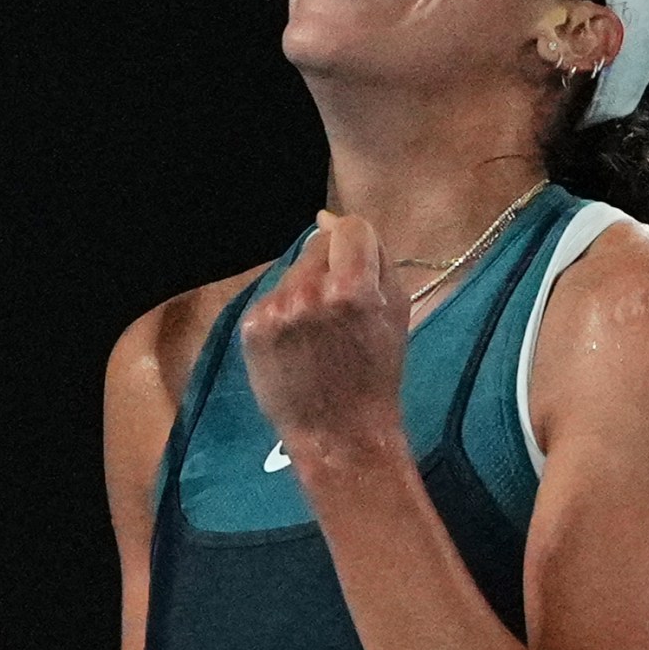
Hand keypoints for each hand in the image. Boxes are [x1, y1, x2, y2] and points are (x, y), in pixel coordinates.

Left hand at [238, 210, 408, 457]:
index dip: (359, 246)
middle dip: (331, 267)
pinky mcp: (251, 327)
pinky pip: (272, 297)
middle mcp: (309, 293)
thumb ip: (373, 257)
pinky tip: (296, 344)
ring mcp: (276, 310)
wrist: (339, 432)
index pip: (351, 228)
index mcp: (353, 288)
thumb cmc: (377, 372)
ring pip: (293, 271)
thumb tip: (329, 217)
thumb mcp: (397, 310)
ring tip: (317, 333)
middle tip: (339, 310)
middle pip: (317, 245)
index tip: (360, 270)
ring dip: (305, 289)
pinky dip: (284, 312)